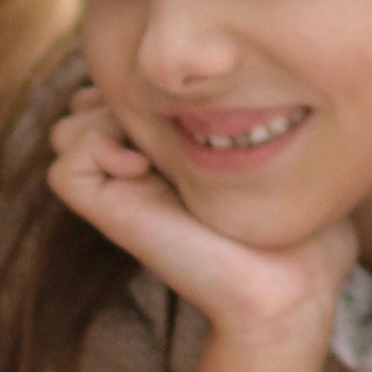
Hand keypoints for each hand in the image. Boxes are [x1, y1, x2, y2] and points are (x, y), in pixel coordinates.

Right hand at [47, 88, 356, 371]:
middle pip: (90, 103)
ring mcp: (124, 193)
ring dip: (108, 116)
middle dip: (125, 92)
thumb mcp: (287, 160)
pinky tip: (143, 168)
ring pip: (68, 129)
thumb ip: (263, 124)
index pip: (125, 92)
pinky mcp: (112, 215)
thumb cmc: (305, 232)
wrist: (292, 289)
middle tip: (175, 118)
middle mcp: (143, 170)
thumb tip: (242, 89)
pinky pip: (66, 166)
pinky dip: (95, 150)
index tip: (199, 98)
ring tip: (160, 145)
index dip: (148, 82)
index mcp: (177, 155)